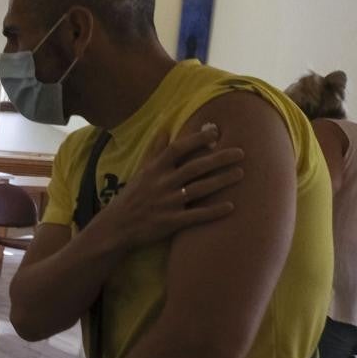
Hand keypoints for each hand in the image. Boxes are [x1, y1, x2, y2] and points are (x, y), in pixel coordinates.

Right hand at [97, 123, 243, 249]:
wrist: (116, 227)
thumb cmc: (132, 197)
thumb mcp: (140, 171)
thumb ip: (155, 151)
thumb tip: (165, 129)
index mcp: (154, 170)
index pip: (177, 149)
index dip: (196, 139)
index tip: (216, 131)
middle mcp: (161, 184)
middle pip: (194, 167)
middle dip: (219, 159)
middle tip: (241, 153)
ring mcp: (166, 204)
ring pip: (199, 189)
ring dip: (221, 181)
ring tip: (241, 174)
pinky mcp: (169, 222)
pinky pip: (196, 216)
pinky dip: (213, 211)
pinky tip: (231, 206)